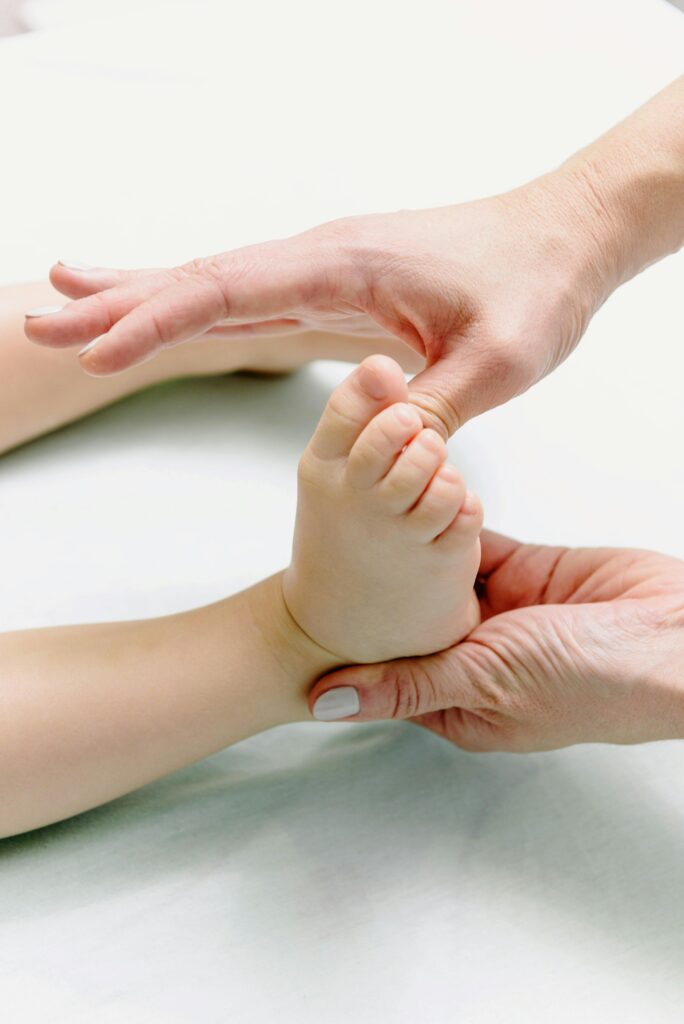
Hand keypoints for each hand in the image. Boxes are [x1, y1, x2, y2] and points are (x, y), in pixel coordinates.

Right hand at [25, 168, 610, 436]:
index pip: (232, 290)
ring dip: (142, 299)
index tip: (100, 347)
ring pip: (216, 283)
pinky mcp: (334, 287)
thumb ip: (431, 407)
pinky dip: (195, 304)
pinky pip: (249, 295)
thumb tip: (375, 446)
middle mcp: (322, 259)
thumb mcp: (501, 362)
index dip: (160, 319)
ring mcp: (324, 270)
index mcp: (348, 266)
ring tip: (71, 307)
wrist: (562, 239)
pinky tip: (165, 306)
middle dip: (120, 304)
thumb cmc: (536, 287)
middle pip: (201, 279)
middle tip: (40, 321)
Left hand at [308, 531, 683, 750]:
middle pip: (412, 620)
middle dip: (380, 589)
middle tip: (329, 555)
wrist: (673, 637)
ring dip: (411, 550)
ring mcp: (500, 611)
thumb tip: (325, 703)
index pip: (391, 672)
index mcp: (461, 702)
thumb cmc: (589, 683)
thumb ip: (408, 685)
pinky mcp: (525, 570)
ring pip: (439, 576)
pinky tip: (417, 503)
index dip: (356, 643)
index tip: (312, 612)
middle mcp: (475, 657)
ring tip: (365, 518)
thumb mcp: (485, 683)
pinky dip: (451, 524)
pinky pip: (474, 544)